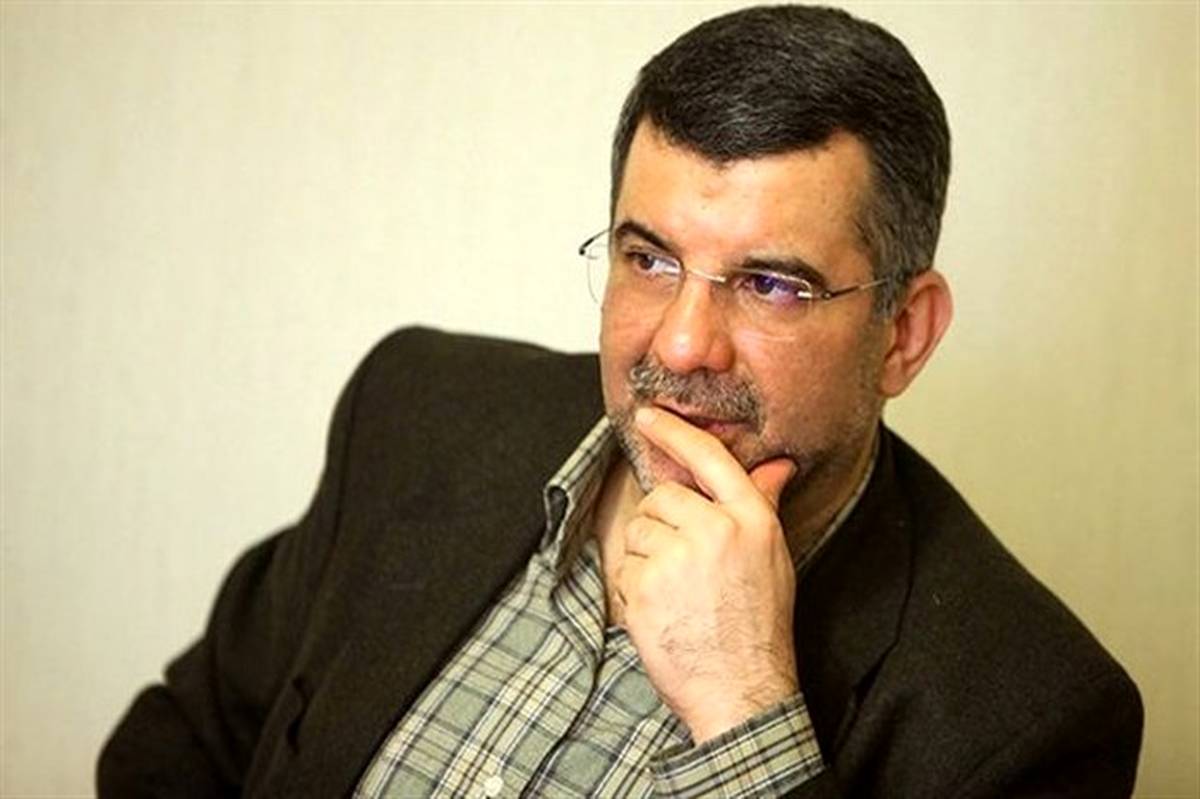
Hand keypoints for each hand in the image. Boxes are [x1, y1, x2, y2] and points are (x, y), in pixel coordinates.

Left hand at [617, 406, 798, 742]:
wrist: (741, 690)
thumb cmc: (759, 626)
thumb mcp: (772, 559)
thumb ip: (762, 505)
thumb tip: (775, 466)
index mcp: (751, 521)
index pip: (709, 458)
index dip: (675, 432)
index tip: (648, 417)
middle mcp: (715, 531)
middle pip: (662, 497)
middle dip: (662, 525)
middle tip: (685, 565)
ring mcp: (678, 560)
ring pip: (638, 532)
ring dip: (647, 557)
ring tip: (678, 592)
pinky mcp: (646, 589)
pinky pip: (625, 569)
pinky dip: (635, 589)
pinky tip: (664, 612)